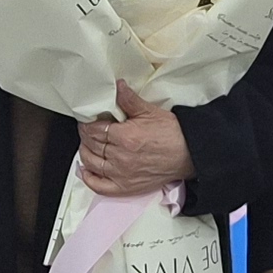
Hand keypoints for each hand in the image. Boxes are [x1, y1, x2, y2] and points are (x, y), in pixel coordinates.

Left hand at [77, 81, 194, 197]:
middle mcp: (120, 158)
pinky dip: (89, 179)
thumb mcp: (150, 111)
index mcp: (125, 137)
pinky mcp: (126, 187)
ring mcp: (121, 174)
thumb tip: (117, 86)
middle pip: (91, 145)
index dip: (87, 124)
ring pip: (91, 163)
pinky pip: (100, 186)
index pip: (94, 130)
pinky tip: (86, 170)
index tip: (87, 120)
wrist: (188, 154)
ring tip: (87, 145)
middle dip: (85, 136)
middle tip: (87, 129)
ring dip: (85, 153)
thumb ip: (129, 99)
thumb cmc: (172, 134)